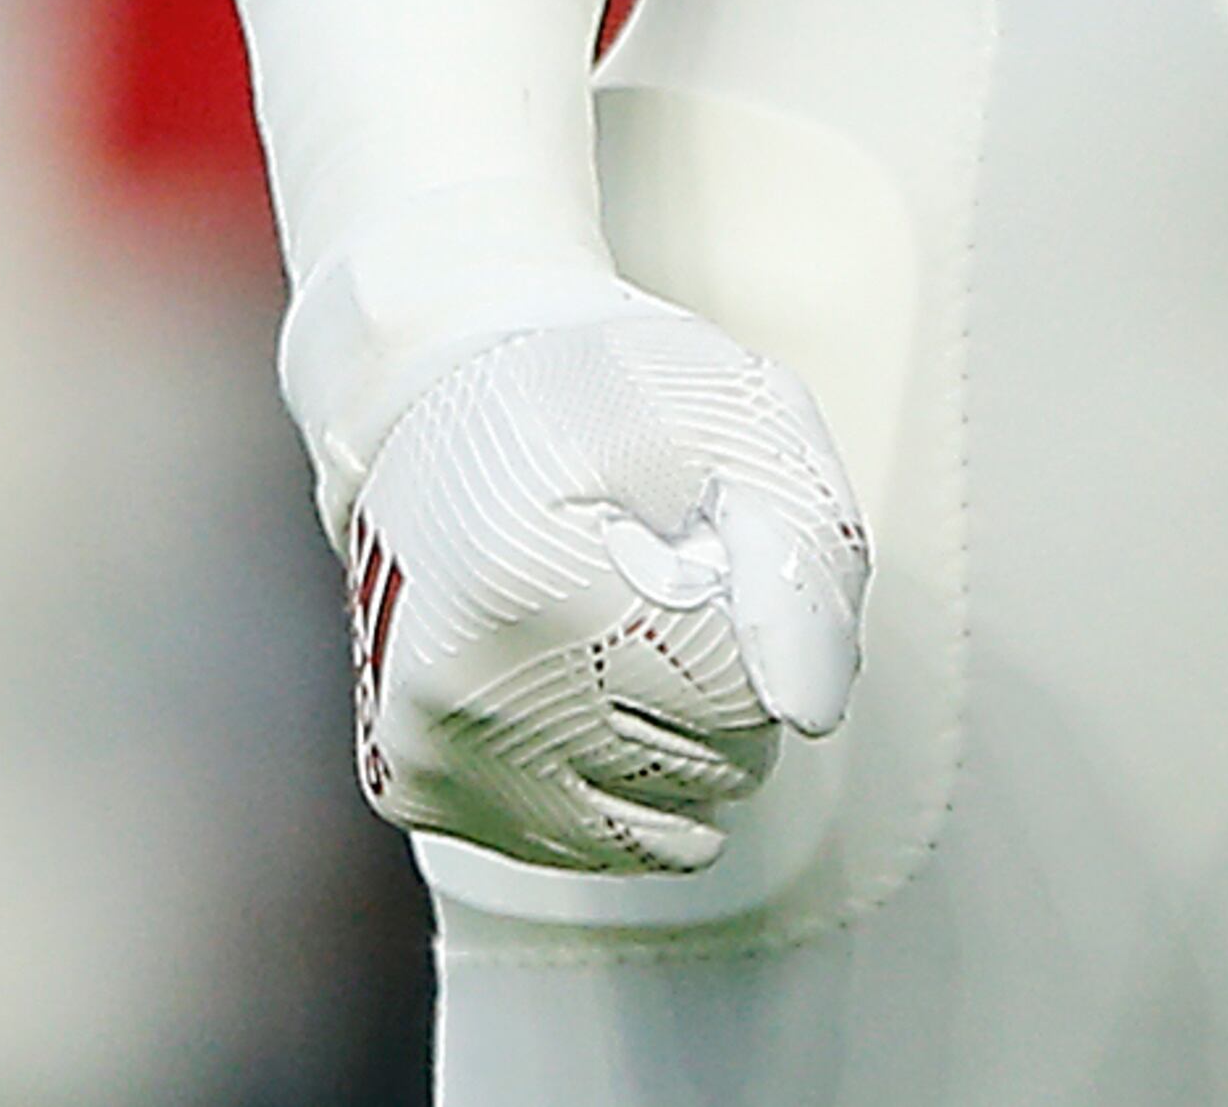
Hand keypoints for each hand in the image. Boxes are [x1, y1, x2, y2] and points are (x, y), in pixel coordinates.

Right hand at [342, 299, 866, 872]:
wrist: (440, 388)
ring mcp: (431, 750)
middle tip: (666, 579)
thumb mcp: (735, 415)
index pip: (739, 697)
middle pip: (706, 769)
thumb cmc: (596, 391)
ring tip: (629, 629)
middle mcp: (466, 690)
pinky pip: (582, 839)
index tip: (707, 542)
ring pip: (656, 828)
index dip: (755, 615)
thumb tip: (813, 709)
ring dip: (681, 739)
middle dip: (728, 681)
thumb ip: (803, 553)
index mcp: (539, 584)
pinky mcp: (414, 786)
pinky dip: (613, 775)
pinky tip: (583, 678)